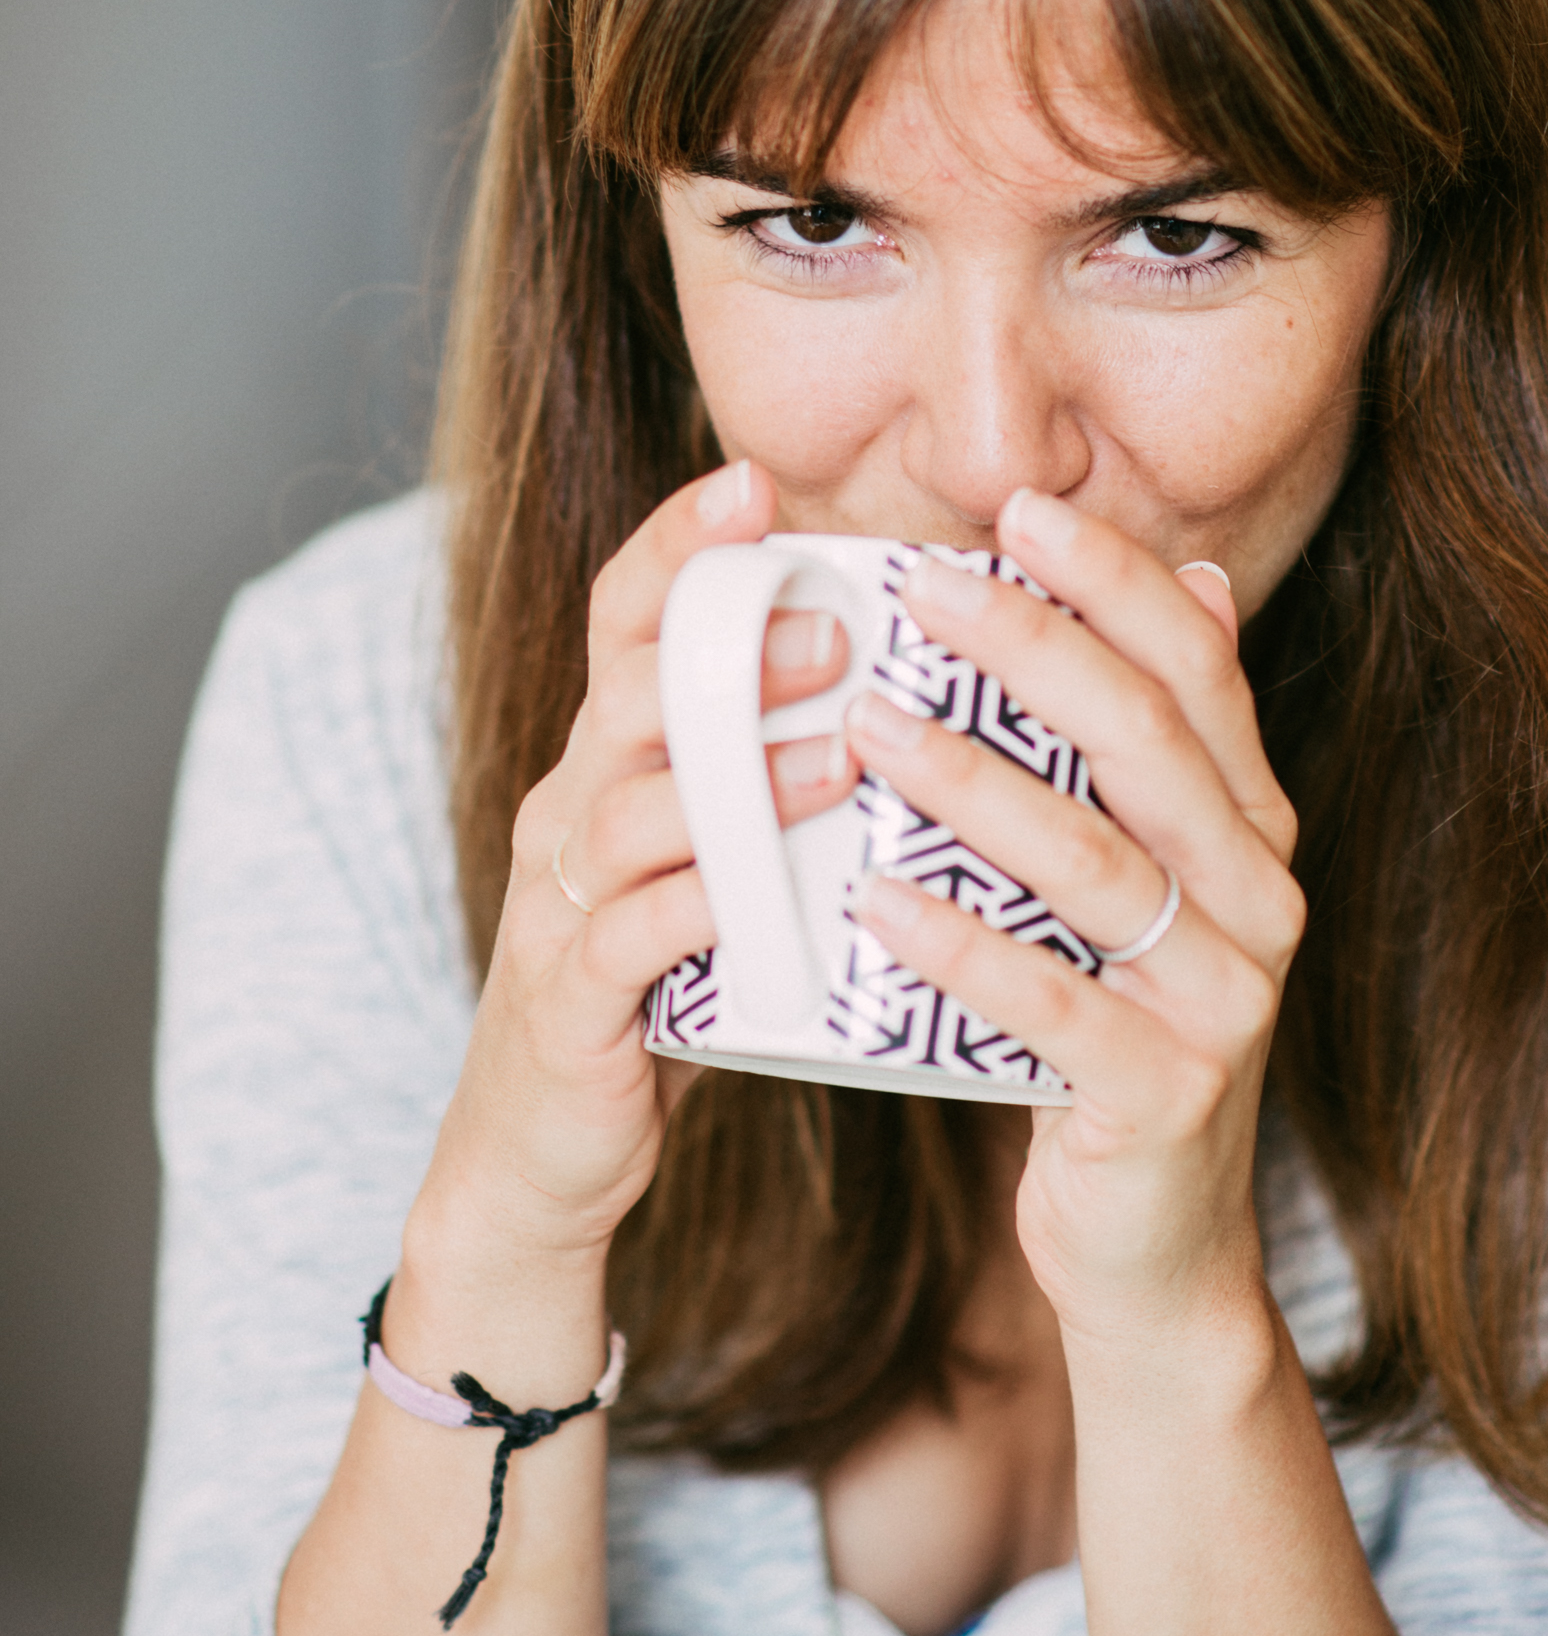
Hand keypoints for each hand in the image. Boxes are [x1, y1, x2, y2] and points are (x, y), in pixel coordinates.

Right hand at [418, 458, 859, 1270]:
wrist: (546, 1153)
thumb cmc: (663, 990)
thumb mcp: (714, 863)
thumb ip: (777, 781)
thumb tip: (913, 690)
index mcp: (608, 759)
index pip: (626, 619)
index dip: (678, 544)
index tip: (754, 483)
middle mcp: (568, 808)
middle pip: (628, 691)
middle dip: (726, 648)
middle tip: (835, 622)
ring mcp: (559, 903)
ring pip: (632, 810)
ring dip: (738, 779)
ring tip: (841, 756)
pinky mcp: (570, 999)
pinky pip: (629, 937)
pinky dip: (699, 910)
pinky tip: (766, 900)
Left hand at [842, 487, 1304, 1354]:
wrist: (1155, 1247)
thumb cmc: (1114, 1034)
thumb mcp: (1149, 887)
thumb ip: (1159, 754)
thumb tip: (1201, 579)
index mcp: (1252, 828)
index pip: (1199, 672)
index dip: (1116, 584)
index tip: (1017, 510)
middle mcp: (1260, 898)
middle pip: (1150, 746)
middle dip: (1034, 653)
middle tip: (920, 590)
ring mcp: (1224, 1000)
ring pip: (1097, 867)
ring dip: (976, 786)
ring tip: (867, 728)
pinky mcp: (1168, 1094)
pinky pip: (1053, 1005)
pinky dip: (961, 946)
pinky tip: (871, 897)